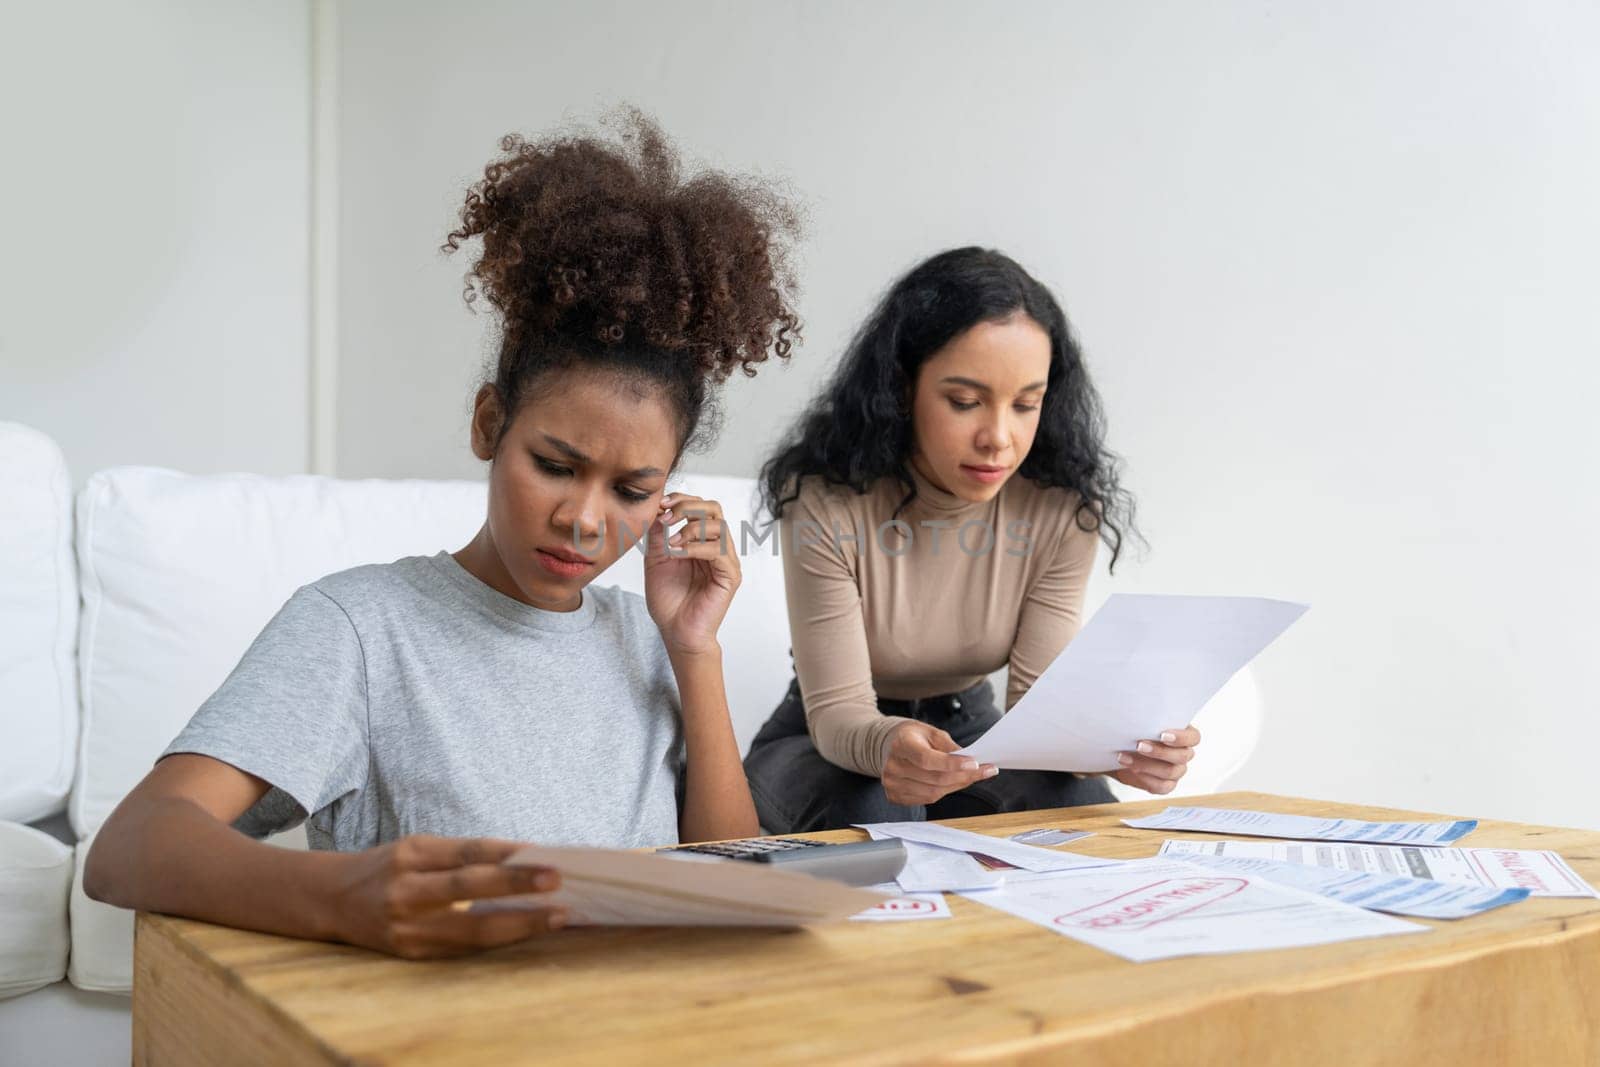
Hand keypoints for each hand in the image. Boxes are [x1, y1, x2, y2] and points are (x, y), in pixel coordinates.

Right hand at [332, 835, 564, 959]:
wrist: (335, 900)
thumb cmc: (390, 867)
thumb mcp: (420, 849)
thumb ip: (463, 855)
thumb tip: (523, 859)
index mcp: (411, 854)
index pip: (466, 852)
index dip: (506, 855)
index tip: (544, 855)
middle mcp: (406, 890)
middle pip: (468, 887)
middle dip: (516, 886)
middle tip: (556, 882)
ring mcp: (407, 926)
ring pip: (470, 929)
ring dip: (519, 924)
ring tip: (555, 916)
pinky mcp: (412, 953)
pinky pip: (463, 948)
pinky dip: (498, 940)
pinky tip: (525, 933)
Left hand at [644, 493, 739, 656]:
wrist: (675, 631)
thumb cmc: (668, 600)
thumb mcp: (656, 559)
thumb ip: (658, 534)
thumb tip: (658, 509)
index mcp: (701, 540)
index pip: (700, 507)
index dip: (682, 500)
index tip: (660, 504)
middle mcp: (717, 546)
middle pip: (714, 509)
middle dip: (688, 507)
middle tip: (666, 517)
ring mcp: (726, 560)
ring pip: (719, 526)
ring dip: (690, 529)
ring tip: (671, 543)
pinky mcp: (730, 575)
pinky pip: (719, 550)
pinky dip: (696, 547)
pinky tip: (678, 554)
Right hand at [881, 721, 997, 805]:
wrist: (889, 746)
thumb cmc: (913, 737)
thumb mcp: (931, 732)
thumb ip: (949, 746)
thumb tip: (970, 761)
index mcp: (901, 745)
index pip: (927, 759)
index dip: (952, 764)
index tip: (975, 763)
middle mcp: (893, 766)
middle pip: (934, 778)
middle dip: (964, 776)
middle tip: (984, 771)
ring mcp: (892, 784)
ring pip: (933, 792)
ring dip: (957, 785)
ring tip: (971, 776)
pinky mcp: (894, 796)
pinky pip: (926, 799)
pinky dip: (944, 792)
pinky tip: (952, 783)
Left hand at [1111, 725, 1200, 794]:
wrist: (1121, 750)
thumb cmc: (1134, 731)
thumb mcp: (1140, 722)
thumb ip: (1147, 720)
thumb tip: (1137, 716)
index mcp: (1184, 735)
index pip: (1193, 737)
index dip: (1181, 737)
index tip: (1162, 735)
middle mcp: (1184, 754)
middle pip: (1182, 756)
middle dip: (1159, 751)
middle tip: (1138, 745)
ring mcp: (1177, 771)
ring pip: (1170, 771)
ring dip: (1145, 764)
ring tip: (1124, 757)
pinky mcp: (1166, 785)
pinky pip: (1161, 786)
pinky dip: (1144, 778)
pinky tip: (1130, 770)